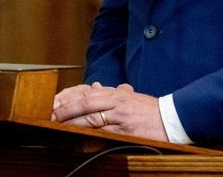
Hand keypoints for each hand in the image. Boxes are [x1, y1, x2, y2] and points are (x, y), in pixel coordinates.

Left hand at [51, 82, 167, 141]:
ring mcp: (121, 116)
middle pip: (85, 103)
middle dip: (65, 109)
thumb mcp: (131, 97)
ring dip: (72, 122)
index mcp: (116, 93)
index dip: (68, 98)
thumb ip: (111, 92)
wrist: (173, 118)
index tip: (54, 103)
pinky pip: (103, 132)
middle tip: (49, 114)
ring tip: (57, 125)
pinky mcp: (126, 131)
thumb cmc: (151, 110)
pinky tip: (77, 135)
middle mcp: (117, 101)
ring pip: (91, 117)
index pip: (86, 93)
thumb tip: (94, 86)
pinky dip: (89, 134)